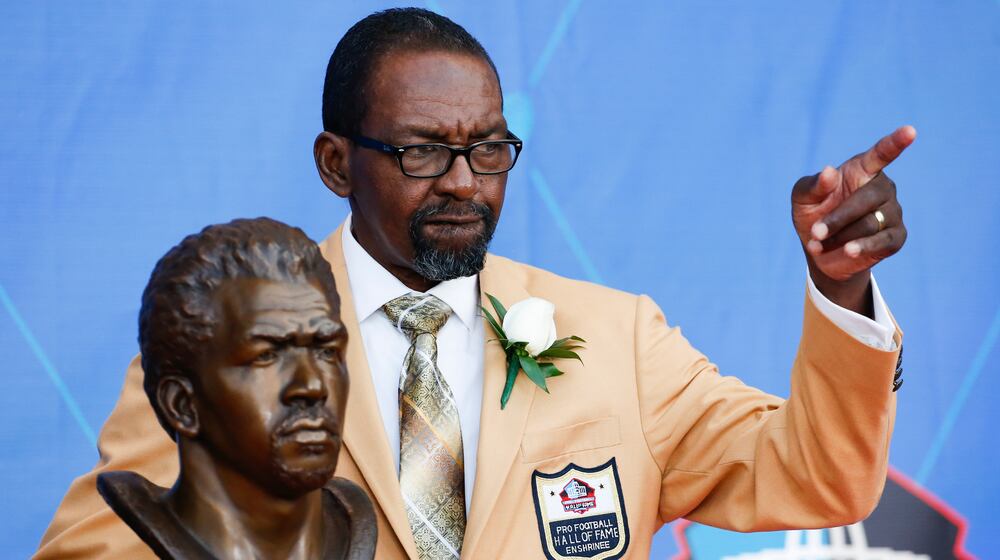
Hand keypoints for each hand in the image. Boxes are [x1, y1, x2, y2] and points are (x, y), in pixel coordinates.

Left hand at [791, 126, 915, 314]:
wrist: (819, 251)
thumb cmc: (812, 214)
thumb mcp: (802, 198)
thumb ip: (813, 185)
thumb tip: (829, 172)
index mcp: (862, 170)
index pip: (881, 154)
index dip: (895, 143)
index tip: (910, 131)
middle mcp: (882, 187)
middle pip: (867, 199)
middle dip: (838, 219)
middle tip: (815, 232)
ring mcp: (893, 212)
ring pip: (870, 224)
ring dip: (840, 236)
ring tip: (819, 243)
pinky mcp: (896, 236)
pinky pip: (883, 241)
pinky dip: (862, 247)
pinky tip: (848, 251)